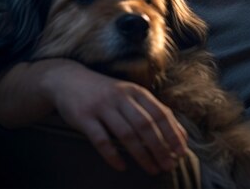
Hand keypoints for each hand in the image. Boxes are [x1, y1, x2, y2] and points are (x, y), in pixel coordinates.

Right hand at [42, 62, 187, 173]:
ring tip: (152, 169)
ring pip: (126, 134)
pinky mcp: (84, 117)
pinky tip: (122, 167)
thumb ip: (150, 111)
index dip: (173, 133)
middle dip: (160, 147)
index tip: (182, 152)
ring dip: (141, 154)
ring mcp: (102, 106)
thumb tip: (178, 134)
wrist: (67, 79)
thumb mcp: (129, 95)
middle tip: (169, 166)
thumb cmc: (106, 92)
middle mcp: (121, 97)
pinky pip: (100, 140)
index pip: (160, 113)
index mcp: (136, 91)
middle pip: (146, 125)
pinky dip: (112, 155)